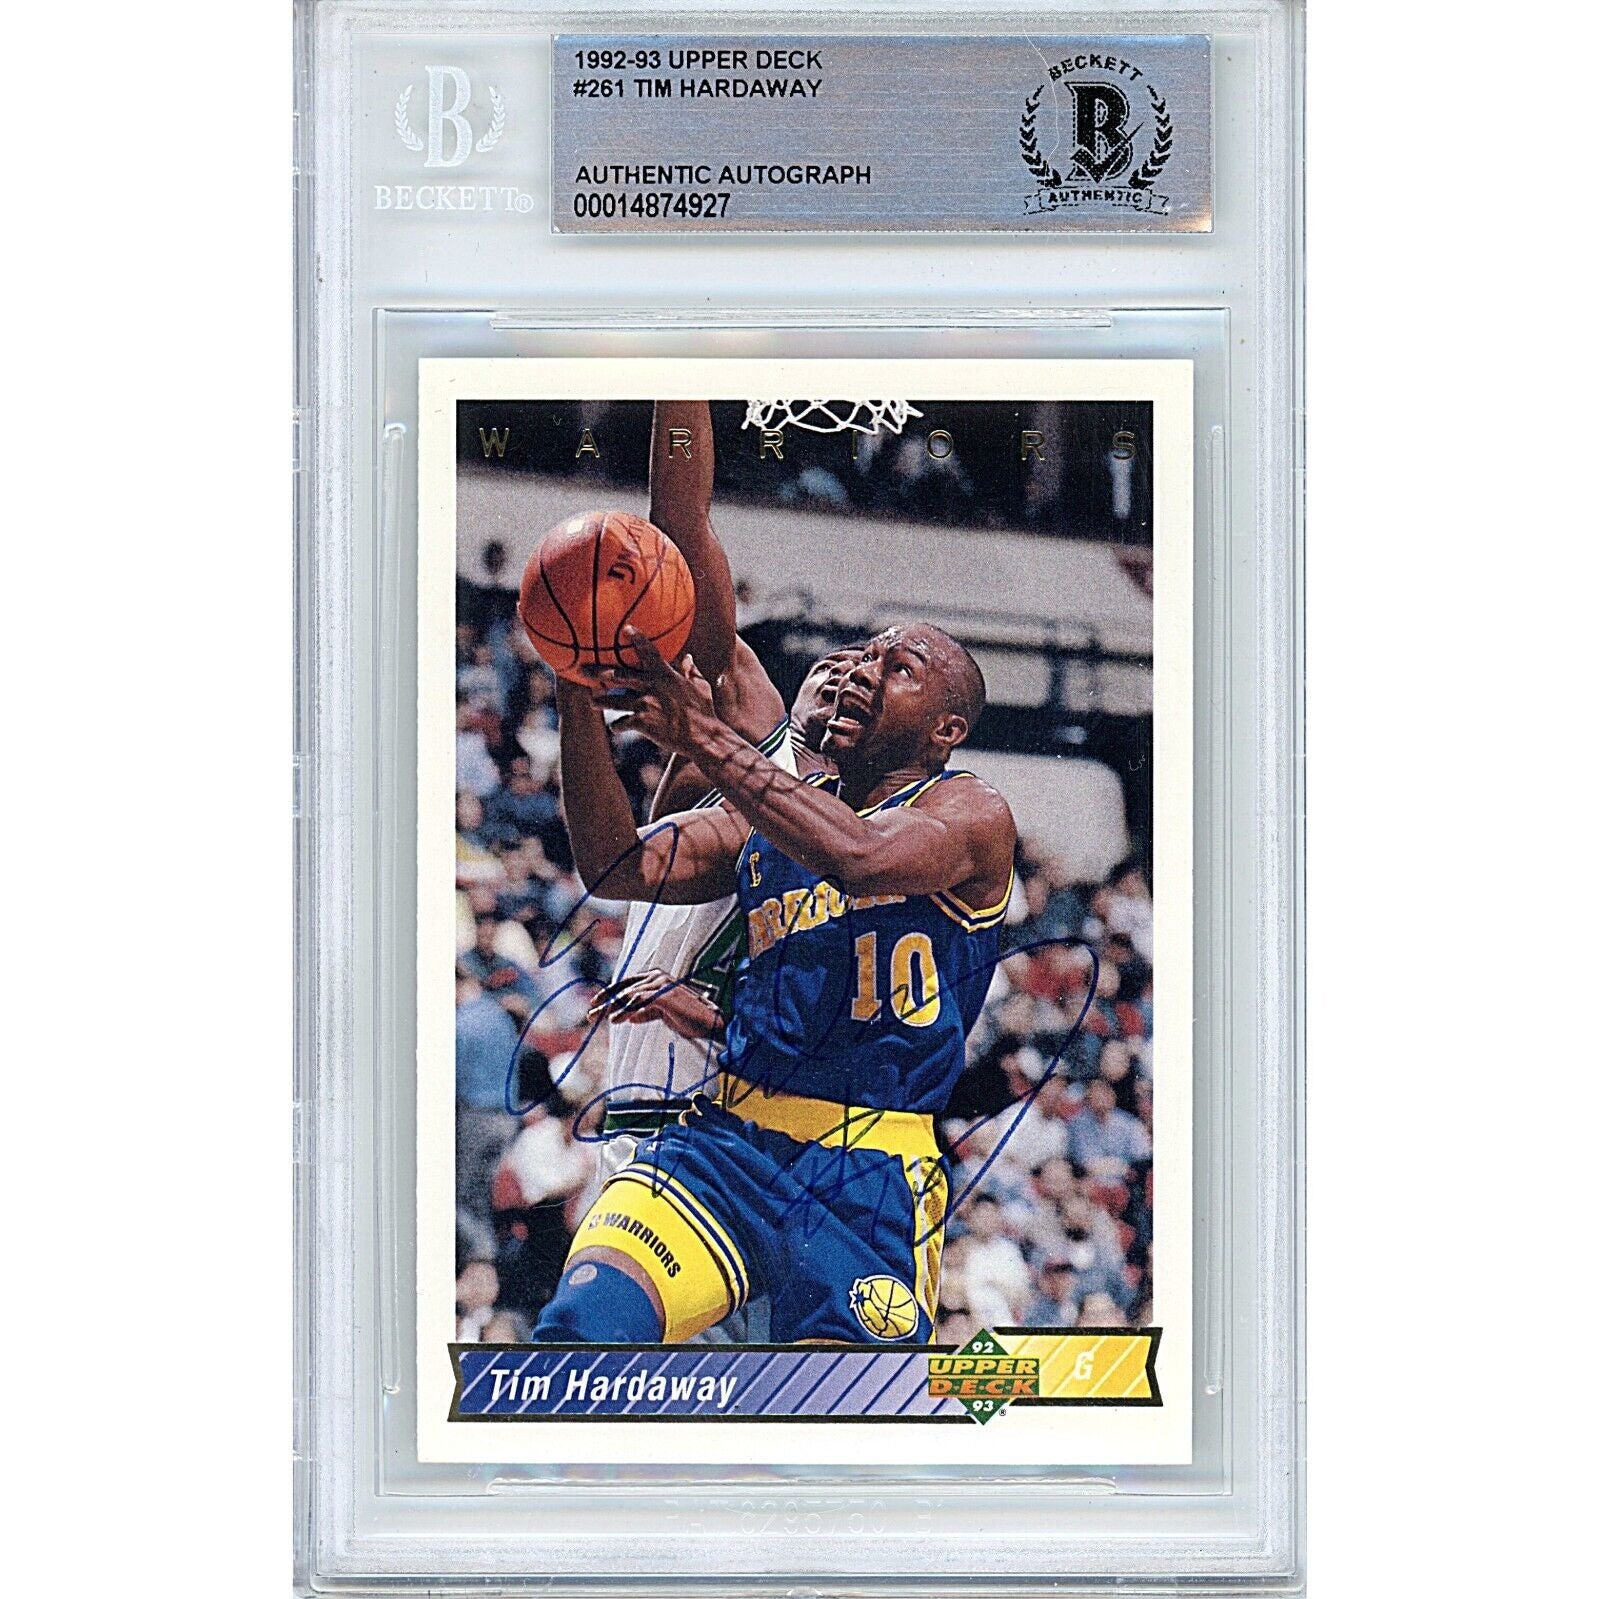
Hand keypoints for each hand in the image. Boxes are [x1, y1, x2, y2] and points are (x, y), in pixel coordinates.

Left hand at [580, 627, 721, 758]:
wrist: (702, 736)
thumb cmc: (704, 711)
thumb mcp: (701, 687)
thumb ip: (691, 671)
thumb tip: (688, 658)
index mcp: (665, 675)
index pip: (649, 652)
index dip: (637, 638)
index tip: (626, 628)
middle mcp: (651, 686)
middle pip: (618, 675)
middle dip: (598, 672)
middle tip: (582, 669)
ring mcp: (645, 704)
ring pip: (614, 701)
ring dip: (601, 701)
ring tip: (592, 702)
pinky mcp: (642, 723)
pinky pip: (622, 724)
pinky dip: (618, 727)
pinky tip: (616, 728)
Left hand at [586, 967, 723, 1041]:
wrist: (710, 1023)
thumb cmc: (688, 1017)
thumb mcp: (662, 1013)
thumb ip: (647, 1011)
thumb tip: (630, 1017)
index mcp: (656, 977)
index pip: (627, 984)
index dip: (609, 993)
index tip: (594, 1004)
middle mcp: (658, 976)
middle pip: (625, 989)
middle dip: (605, 1002)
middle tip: (590, 1014)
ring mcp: (662, 984)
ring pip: (629, 995)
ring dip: (613, 1008)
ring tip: (603, 1019)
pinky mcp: (665, 995)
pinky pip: (639, 1002)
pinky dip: (626, 1011)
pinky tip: (617, 1020)